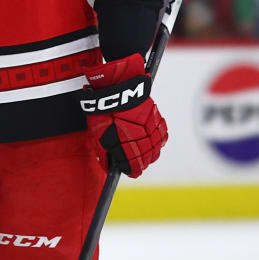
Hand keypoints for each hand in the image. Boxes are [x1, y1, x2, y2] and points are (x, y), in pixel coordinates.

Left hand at [78, 54, 167, 177]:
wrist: (114, 87)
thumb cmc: (103, 111)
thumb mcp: (96, 134)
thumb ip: (104, 152)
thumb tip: (108, 166)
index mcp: (126, 144)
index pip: (134, 166)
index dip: (132, 171)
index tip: (130, 172)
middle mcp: (142, 138)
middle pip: (147, 158)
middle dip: (141, 163)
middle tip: (136, 164)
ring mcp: (151, 128)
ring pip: (156, 148)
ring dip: (151, 153)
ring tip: (144, 154)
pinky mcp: (156, 117)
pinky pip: (162, 134)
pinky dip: (158, 140)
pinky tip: (152, 141)